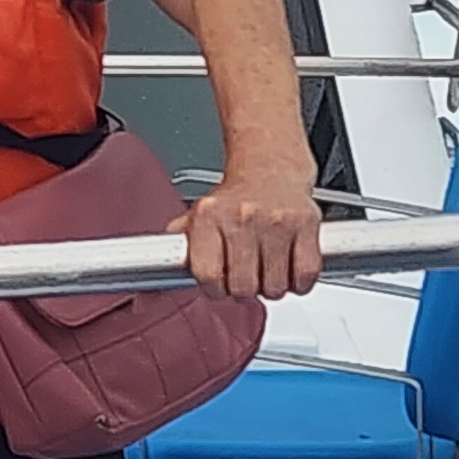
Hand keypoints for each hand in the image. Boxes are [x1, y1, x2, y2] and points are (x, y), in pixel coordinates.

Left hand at [183, 162, 321, 298]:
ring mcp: (276, 222)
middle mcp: (242, 217)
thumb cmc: (234, 198)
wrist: (270, 167)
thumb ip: (177, 249)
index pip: (208, 274)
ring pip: (274, 287)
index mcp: (209, 215)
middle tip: (244, 278)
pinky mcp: (306, 225)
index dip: (213, 289)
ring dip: (270, 288)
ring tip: (265, 271)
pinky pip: (304, 276)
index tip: (217, 285)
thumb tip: (151, 287)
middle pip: (242, 286)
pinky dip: (298, 283)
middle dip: (243, 291)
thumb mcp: (198, 216)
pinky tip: (288, 270)